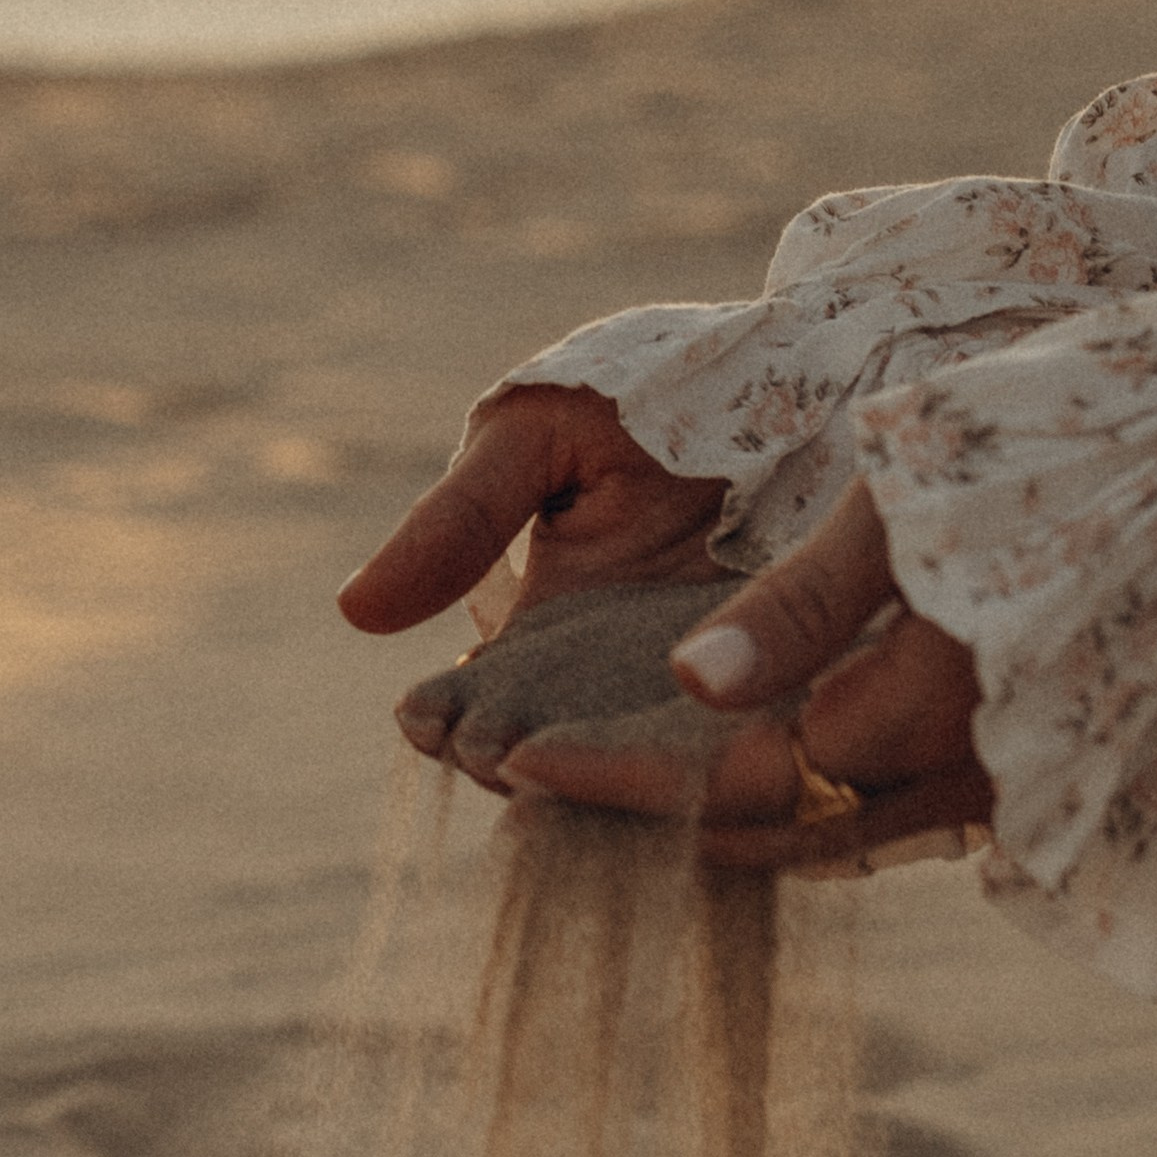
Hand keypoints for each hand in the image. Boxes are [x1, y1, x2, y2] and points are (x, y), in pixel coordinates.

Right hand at [340, 381, 732, 765]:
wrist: (802, 373)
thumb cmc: (651, 392)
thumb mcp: (534, 439)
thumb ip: (458, 520)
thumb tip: (354, 612)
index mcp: (539, 628)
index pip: (472, 707)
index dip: (442, 723)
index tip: (427, 721)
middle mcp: (604, 681)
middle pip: (541, 760)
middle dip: (511, 767)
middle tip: (499, 758)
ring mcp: (687, 697)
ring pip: (622, 775)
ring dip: (593, 784)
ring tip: (571, 775)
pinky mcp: (769, 701)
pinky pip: (722, 757)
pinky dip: (694, 775)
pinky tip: (674, 776)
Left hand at [499, 477, 993, 867]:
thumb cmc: (1049, 455)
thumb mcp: (906, 506)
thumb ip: (802, 605)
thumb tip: (692, 683)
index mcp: (913, 718)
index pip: (727, 784)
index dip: (616, 779)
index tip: (512, 762)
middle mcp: (954, 785)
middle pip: (764, 831)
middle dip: (643, 816)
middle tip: (532, 789)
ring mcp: (993, 797)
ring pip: (819, 840)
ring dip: (710, 826)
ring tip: (602, 795)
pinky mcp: (1016, 786)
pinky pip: (875, 825)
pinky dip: (789, 814)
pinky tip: (722, 785)